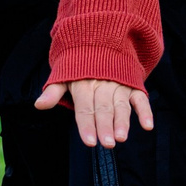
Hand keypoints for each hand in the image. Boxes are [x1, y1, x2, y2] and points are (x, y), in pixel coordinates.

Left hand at [38, 78, 155, 147]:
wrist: (100, 42)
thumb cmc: (79, 67)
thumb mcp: (64, 75)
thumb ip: (53, 92)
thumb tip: (38, 105)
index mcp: (84, 85)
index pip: (85, 108)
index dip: (87, 125)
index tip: (89, 141)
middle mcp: (102, 85)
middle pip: (104, 109)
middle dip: (105, 126)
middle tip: (107, 143)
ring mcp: (119, 85)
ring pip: (121, 105)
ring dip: (122, 122)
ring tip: (121, 138)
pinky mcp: (133, 86)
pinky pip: (140, 98)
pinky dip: (145, 111)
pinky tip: (147, 125)